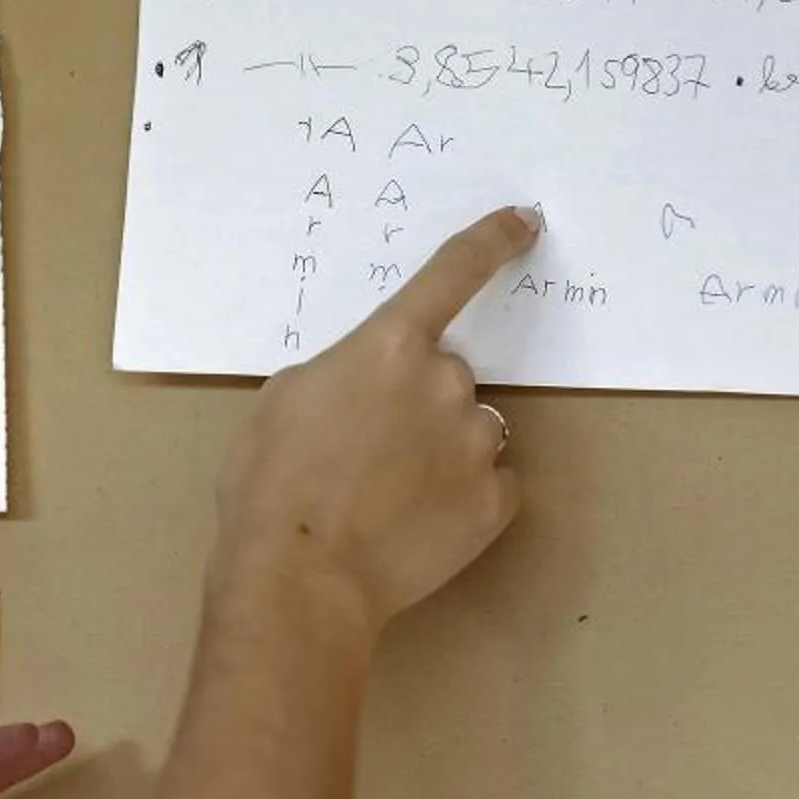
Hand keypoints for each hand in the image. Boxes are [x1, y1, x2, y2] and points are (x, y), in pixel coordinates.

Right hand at [213, 205, 537, 642]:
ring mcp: (478, 444)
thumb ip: (338, 376)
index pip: (454, 272)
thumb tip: (362, 390)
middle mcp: (447, 383)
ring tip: (389, 499)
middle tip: (368, 455)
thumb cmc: (273, 486)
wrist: (302, 577)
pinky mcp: (495, 502)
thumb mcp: (284, 402)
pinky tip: (418, 525)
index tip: (525, 221)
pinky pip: (491, 486)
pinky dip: (462, 500)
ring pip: (472, 432)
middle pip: (448, 378)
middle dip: (418, 406)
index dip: (494, 241)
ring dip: (441, 452)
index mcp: (390, 346)